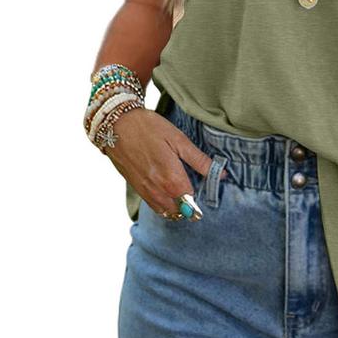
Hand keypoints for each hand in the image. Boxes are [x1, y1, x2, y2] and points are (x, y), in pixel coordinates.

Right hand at [103, 108, 226, 214]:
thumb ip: (199, 160)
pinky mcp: (136, 188)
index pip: (192, 202)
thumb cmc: (150, 128)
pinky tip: (167, 189)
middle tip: (195, 189)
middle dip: (189, 205)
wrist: (116, 125)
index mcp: (171, 179)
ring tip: (183, 191)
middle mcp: (158, 190)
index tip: (205, 188)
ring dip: (177, 207)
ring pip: (166, 212)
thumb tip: (221, 174)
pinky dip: (163, 204)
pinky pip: (153, 205)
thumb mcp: (179, 140)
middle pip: (179, 211)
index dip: (201, 197)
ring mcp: (145, 191)